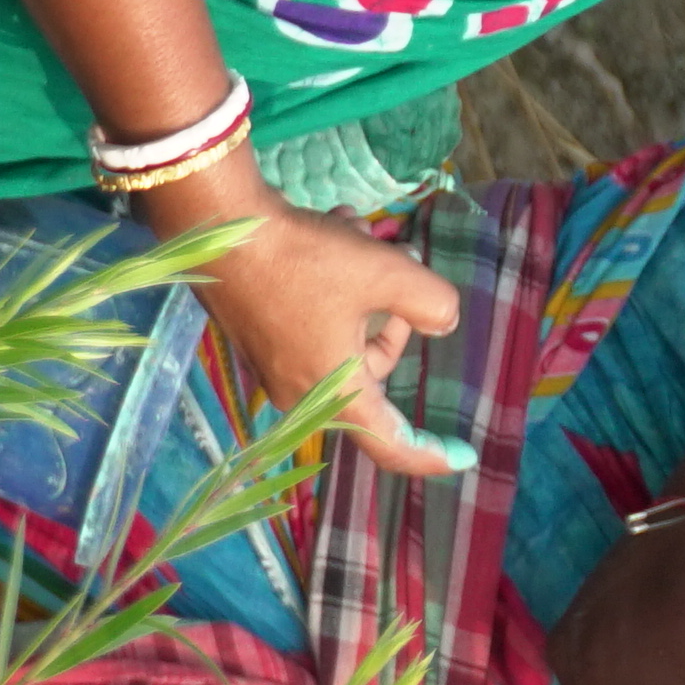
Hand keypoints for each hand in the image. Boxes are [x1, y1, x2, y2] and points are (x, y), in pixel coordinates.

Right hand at [179, 193, 462, 477]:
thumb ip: (431, 302)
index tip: (464, 456)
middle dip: (393, 316)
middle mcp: (302, 393)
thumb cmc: (304, 260)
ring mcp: (276, 365)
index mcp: (336, 394)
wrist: (220, 229)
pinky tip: (337, 231)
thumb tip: (445, 320)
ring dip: (365, 289)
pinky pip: (314, 323)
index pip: (392, 444)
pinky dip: (334, 286)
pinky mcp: (260, 336)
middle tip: (401, 259)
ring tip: (363, 233)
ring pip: (346, 338)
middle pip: (374, 369)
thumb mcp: (386, 273)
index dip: (431, 455)